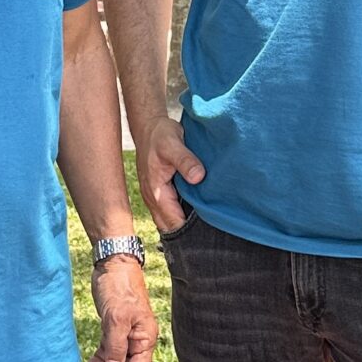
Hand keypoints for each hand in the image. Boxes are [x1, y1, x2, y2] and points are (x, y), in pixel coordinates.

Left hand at [84, 264, 157, 361]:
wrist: (113, 263)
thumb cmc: (119, 287)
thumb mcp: (117, 318)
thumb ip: (116, 346)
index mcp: (145, 337)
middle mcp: (138, 337)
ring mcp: (126, 332)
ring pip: (116, 360)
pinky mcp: (114, 326)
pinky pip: (108, 349)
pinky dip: (100, 360)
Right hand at [135, 114, 204, 232]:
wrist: (149, 128)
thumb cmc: (160, 135)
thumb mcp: (173, 144)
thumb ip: (185, 161)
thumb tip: (199, 177)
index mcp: (156, 193)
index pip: (174, 224)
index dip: (191, 231)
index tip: (211, 231)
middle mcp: (153, 200)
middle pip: (171, 228)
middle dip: (189, 233)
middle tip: (213, 234)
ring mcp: (155, 198)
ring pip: (169, 222)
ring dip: (185, 224)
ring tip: (208, 226)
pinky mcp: (159, 193)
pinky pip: (170, 212)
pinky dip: (182, 215)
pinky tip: (198, 212)